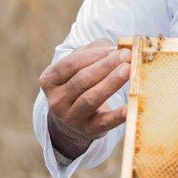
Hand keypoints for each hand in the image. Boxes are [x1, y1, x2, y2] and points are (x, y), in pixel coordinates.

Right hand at [39, 38, 130, 157]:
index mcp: (50, 79)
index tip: (114, 48)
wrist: (74, 117)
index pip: (70, 64)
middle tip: (126, 55)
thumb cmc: (80, 81)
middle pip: (82, 80)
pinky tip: (128, 107)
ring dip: (111, 83)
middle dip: (106, 66)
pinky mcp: (88, 130)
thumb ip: (96, 50)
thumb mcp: (80, 63)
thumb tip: (116, 47)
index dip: (93, 55)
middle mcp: (56, 100)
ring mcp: (70, 117)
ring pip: (92, 99)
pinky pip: (104, 122)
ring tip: (128, 70)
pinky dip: (117, 116)